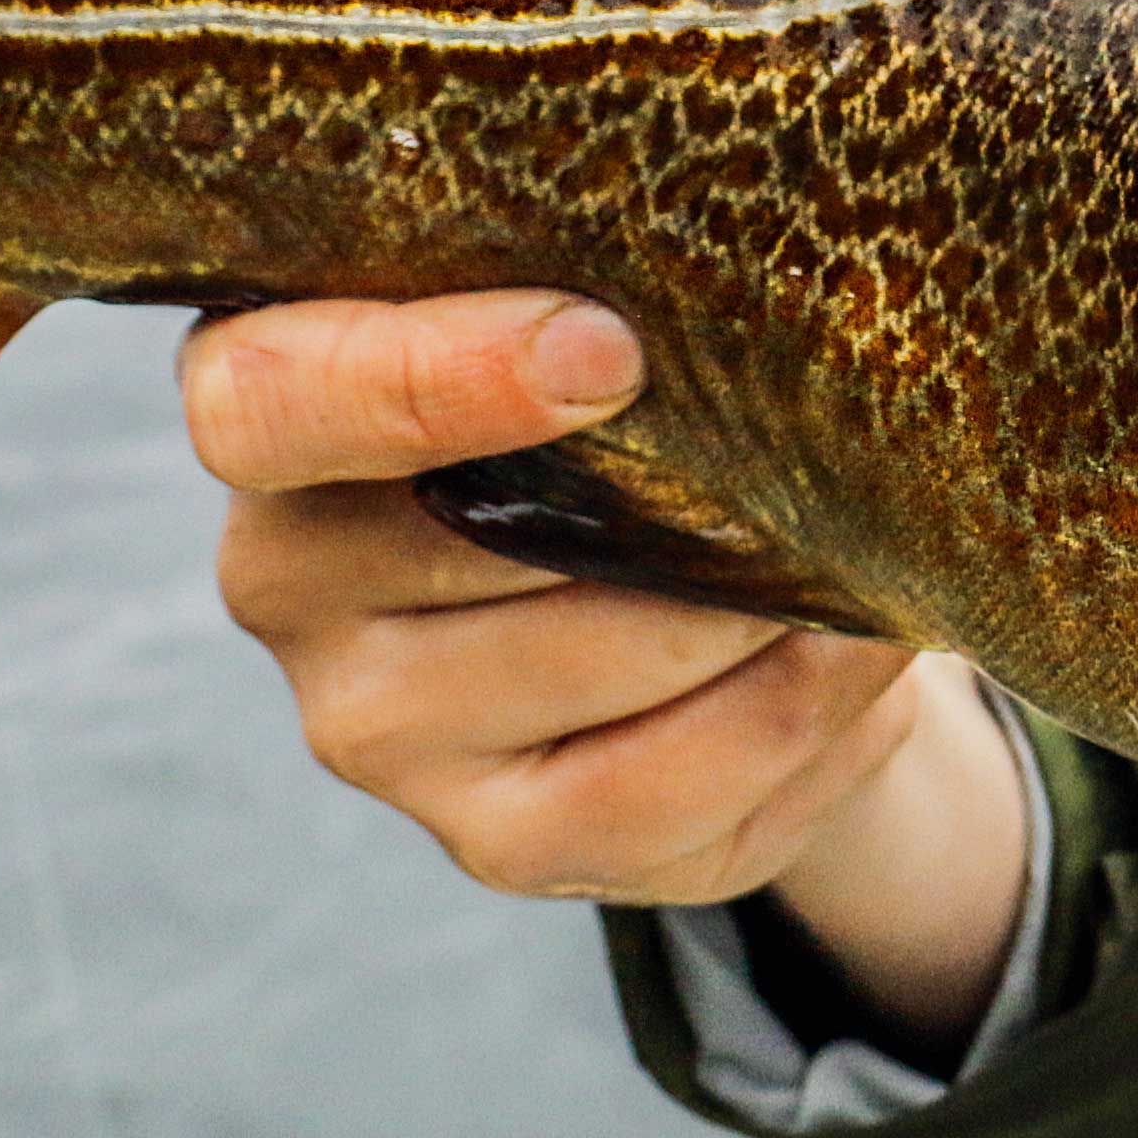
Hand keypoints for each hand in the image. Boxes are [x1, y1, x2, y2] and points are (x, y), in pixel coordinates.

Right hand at [190, 292, 1031, 1053]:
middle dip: (680, 493)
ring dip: (767, 605)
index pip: (267, 402)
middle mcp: (286, 584)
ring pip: (602, 662)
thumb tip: (729, 300)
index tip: (611, 352)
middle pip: (481, 539)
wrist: (690, 597)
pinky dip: (797, 715)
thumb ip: (594, 292)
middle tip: (817, 444)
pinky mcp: (495, 844)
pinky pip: (669, 789)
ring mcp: (376, 733)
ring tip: (870, 547)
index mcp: (269, 411)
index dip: (431, 380)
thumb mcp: (580, 313)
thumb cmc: (616, 402)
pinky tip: (856, 656)